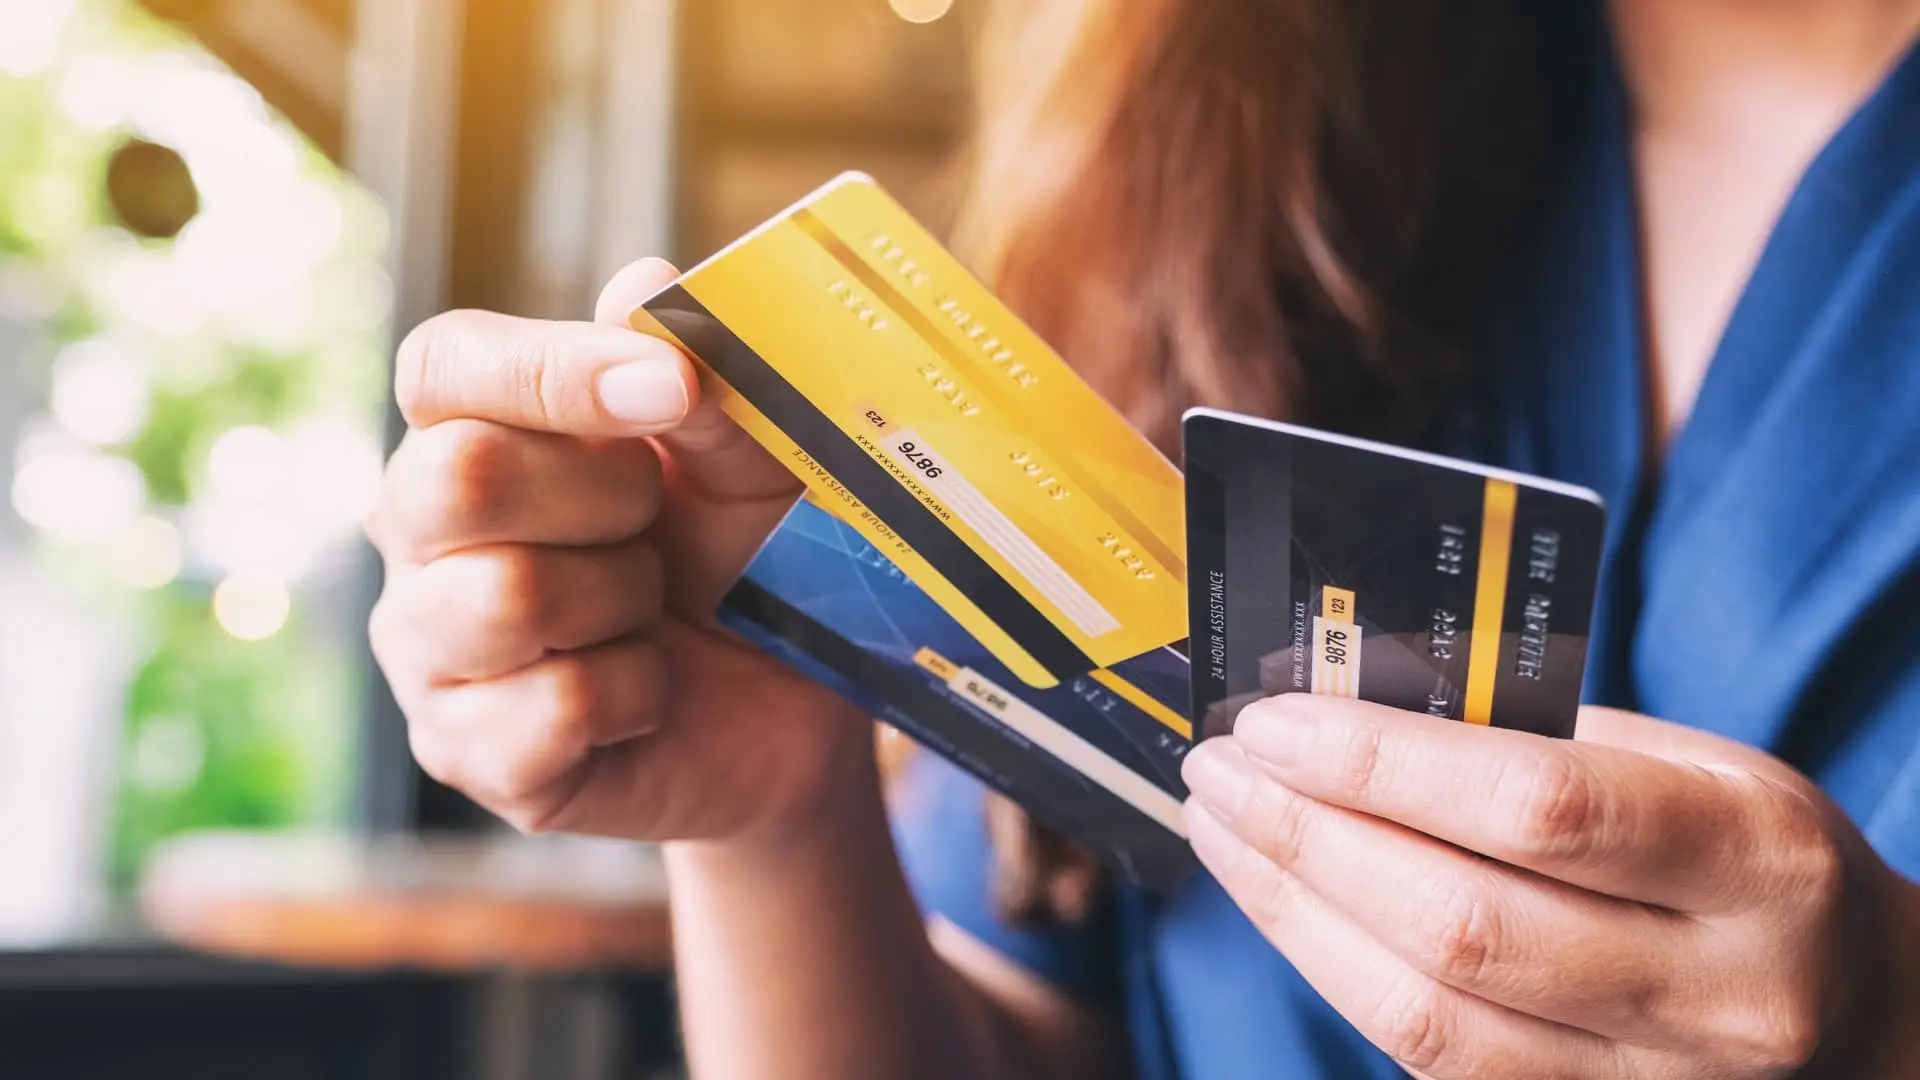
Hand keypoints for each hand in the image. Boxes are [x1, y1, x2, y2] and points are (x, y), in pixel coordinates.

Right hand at [367, 259, 871, 841]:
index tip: (672, 389)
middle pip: (455, 477)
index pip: (445, 365)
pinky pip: (550, 711)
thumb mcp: (753, 462)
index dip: (555, 370)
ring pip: (505, 599)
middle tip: (661, 523)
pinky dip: (635, 695)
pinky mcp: (464, 751)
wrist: (789, 708)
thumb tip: (644, 286)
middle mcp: (421, 533)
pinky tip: (648, 692)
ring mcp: (428, 647)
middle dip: (604, 497)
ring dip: (624, 601)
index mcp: (475, 429)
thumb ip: (706, 378)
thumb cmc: (749, 558)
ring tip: (654, 611)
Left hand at [1181, 697, 1919, 1078]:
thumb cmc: (1749, 855)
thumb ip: (1537, 735)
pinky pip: (1429, 1058)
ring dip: (1293, 910)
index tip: (1274, 721)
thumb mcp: (1692, 762)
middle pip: (1461, 925)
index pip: (1540, 810)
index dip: (1383, 763)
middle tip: (1219, 766)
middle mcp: (1714, 992)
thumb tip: (1351, 701)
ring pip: (1429, 1014)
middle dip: (1307, 837)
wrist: (1858, 1010)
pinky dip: (1334, 969)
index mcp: (1754, 861)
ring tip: (1223, 827)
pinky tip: (1284, 899)